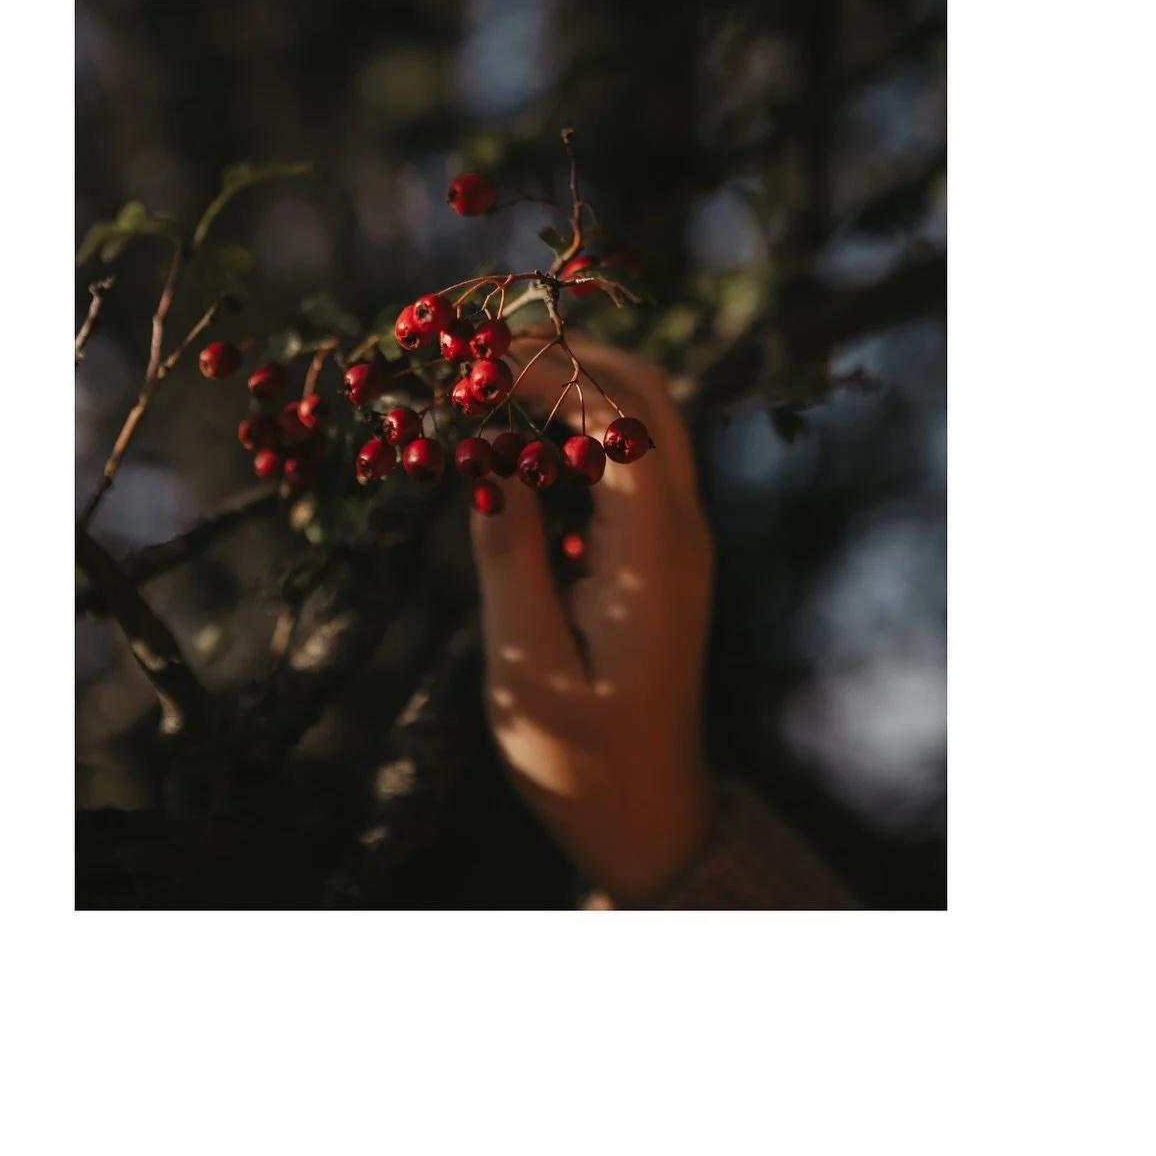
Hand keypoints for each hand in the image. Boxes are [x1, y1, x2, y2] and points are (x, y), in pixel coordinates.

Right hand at [468, 330, 716, 904]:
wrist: (649, 814)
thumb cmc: (581, 757)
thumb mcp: (528, 666)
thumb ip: (509, 557)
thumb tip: (486, 461)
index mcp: (655, 552)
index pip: (620, 421)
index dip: (550, 376)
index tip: (475, 362)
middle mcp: (680, 529)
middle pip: (648, 396)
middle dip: (571, 354)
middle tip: (484, 341)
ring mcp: (675, 536)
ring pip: (643, 418)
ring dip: (574, 381)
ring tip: (490, 370)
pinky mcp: (658, 550)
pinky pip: (628, 457)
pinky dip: (577, 424)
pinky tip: (515, 432)